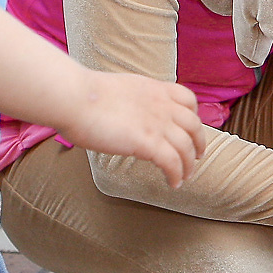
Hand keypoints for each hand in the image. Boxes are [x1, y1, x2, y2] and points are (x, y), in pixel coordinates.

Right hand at [57, 70, 202, 186]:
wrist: (74, 97)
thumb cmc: (81, 95)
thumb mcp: (117, 90)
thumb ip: (128, 101)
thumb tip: (121, 112)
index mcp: (154, 89)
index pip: (187, 99)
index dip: (193, 116)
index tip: (190, 128)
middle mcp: (161, 105)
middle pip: (193, 126)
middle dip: (198, 143)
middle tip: (197, 156)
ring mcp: (157, 124)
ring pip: (186, 147)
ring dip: (188, 165)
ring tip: (185, 177)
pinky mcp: (148, 142)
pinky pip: (172, 163)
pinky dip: (176, 175)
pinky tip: (172, 183)